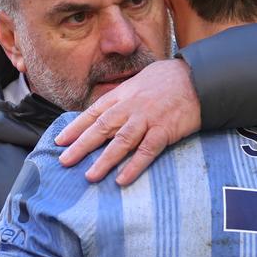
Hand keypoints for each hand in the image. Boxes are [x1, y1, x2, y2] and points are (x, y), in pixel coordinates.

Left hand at [55, 58, 201, 184]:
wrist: (196, 77)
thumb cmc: (166, 79)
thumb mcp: (138, 81)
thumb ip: (121, 97)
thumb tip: (104, 111)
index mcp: (122, 95)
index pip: (93, 112)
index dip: (75, 128)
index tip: (59, 141)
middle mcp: (131, 107)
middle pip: (102, 128)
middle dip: (81, 146)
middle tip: (64, 161)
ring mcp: (147, 119)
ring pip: (121, 141)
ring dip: (104, 160)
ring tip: (89, 176)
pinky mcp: (165, 130)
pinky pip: (147, 151)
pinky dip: (134, 166)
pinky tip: (122, 179)